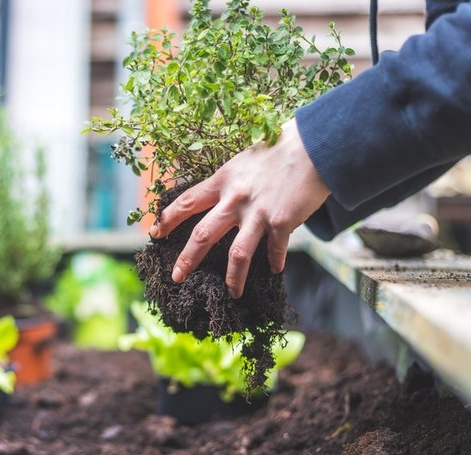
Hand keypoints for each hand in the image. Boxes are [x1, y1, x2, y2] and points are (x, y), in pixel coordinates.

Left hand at [148, 118, 329, 298]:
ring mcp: (257, 213)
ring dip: (232, 278)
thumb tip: (221, 198)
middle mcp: (235, 199)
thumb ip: (230, 181)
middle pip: (202, 235)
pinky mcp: (282, 222)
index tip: (155, 234)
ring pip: (237, 254)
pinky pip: (274, 251)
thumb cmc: (280, 147)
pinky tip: (275, 270)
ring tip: (231, 293)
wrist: (315, 145)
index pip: (186, 202)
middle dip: (186, 259)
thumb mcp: (244, 159)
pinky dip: (274, 262)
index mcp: (222, 180)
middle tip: (177, 277)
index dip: (168, 219)